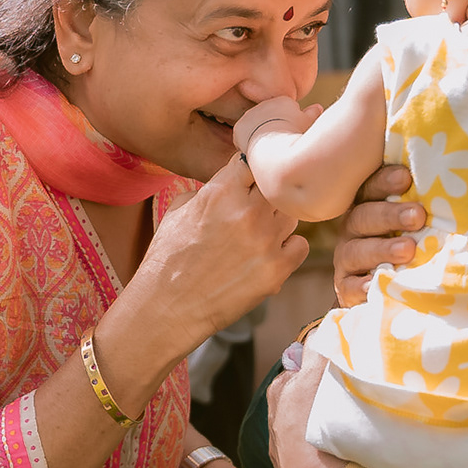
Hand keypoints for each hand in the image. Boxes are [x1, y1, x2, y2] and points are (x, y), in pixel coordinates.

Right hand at [118, 155, 311, 361]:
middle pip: (277, 186)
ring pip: (292, 214)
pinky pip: (300, 245)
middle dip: (265, 196)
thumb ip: (209, 189)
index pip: (254, 160)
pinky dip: (288, 249)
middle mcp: (248, 211)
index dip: (251, 170)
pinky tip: (268, 256)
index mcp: (220, 191)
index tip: (248, 180)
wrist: (168, 307)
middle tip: (252, 213)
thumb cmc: (167, 259)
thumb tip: (231, 182)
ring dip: (278, 222)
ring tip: (256, 238)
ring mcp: (266, 240)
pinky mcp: (278, 269)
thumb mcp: (177, 210)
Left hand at [234, 96, 310, 152]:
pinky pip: (242, 135)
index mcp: (283, 100)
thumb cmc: (297, 139)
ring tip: (269, 148)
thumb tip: (317, 107)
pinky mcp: (238, 128)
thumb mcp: (309, 124)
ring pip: (255, 124)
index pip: (286, 109)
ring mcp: (250, 114)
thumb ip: (312, 114)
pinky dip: (248, 141)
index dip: (291, 123)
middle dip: (275, 125)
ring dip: (260, 133)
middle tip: (281, 143)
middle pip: (270, 115)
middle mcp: (264, 104)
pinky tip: (257, 150)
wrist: (277, 152)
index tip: (292, 134)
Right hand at [331, 164, 424, 307]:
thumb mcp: (417, 225)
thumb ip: (423, 209)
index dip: (384, 182)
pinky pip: (348, 287)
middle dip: (390, 215)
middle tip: (417, 215)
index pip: (371, 189)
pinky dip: (360, 286)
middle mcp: (354, 230)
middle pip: (364, 217)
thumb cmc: (414, 248)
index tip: (406, 178)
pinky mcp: (345, 289)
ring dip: (381, 249)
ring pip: (355, 251)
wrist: (390, 293)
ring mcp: (348, 260)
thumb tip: (452, 186)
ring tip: (407, 250)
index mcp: (369, 207)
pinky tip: (374, 283)